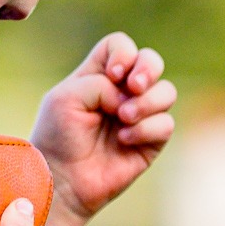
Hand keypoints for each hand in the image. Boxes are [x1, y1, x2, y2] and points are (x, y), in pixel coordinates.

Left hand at [32, 33, 175, 223]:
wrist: (62, 179)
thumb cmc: (58, 137)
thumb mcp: (67, 97)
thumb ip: (100, 83)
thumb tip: (131, 97)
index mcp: (99, 75)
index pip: (121, 46)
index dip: (123, 53)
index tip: (111, 74)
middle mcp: (122, 92)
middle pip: (151, 61)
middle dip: (148, 68)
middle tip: (132, 86)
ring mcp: (139, 116)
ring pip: (166, 91)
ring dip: (146, 102)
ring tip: (123, 117)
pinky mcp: (151, 141)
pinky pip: (165, 124)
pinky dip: (145, 129)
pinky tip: (122, 140)